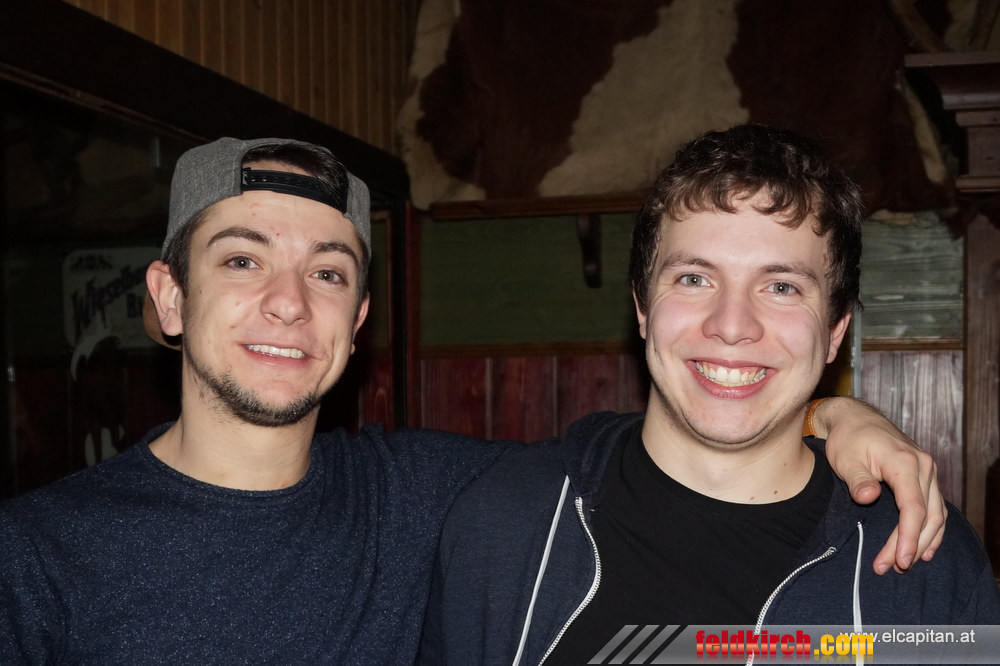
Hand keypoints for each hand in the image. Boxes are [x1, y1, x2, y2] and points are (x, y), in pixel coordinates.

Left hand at [814, 397, 945, 573]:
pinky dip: (932, 529)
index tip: (899, 560)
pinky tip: (925, 548)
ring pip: (936, 514)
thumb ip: (858, 479)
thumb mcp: (845, 457)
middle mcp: (924, 467)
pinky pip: (935, 506)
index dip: (908, 537)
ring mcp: (927, 471)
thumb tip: (868, 498)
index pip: (914, 508)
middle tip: (891, 567)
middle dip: (912, 545)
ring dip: (923, 541)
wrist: (854, 418)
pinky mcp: (925, 475)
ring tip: (903, 563)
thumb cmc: (848, 438)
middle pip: (927, 516)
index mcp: (905, 463)